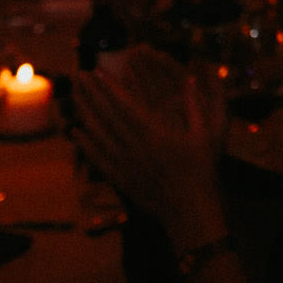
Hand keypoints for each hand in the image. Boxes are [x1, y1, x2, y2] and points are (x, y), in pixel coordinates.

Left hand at [71, 50, 226, 242]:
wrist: (190, 209)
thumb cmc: (202, 170)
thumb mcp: (207, 133)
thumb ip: (195, 105)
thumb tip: (189, 78)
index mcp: (154, 133)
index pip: (126, 105)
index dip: (110, 87)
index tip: (97, 72)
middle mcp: (134, 147)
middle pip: (107, 116)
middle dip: (92, 94)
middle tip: (79, 76)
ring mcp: (125, 164)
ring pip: (98, 135)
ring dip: (85, 114)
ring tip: (75, 97)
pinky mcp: (121, 178)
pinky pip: (98, 158)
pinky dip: (85, 144)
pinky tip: (76, 132)